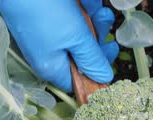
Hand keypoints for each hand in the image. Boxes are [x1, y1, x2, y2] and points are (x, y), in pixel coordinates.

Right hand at [0, 0, 118, 91]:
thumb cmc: (42, 10)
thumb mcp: (75, 38)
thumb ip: (91, 59)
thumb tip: (103, 79)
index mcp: (51, 66)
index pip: (78, 79)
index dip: (96, 68)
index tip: (110, 49)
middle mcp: (48, 51)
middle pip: (81, 50)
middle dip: (96, 31)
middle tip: (103, 17)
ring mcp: (47, 31)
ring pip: (78, 28)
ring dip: (90, 13)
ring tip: (91, 3)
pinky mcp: (46, 13)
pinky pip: (70, 13)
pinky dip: (79, 4)